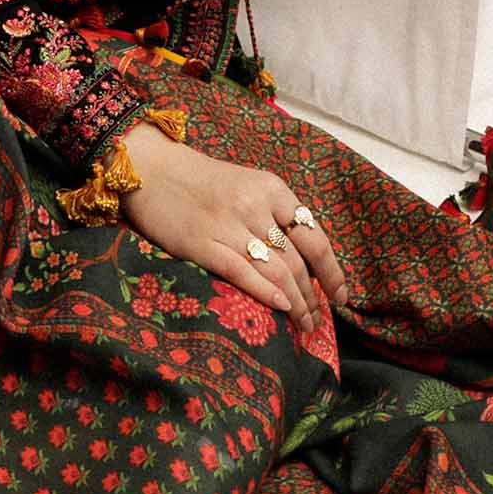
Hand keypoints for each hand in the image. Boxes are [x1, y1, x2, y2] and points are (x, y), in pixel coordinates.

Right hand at [118, 119, 348, 335]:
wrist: (152, 169)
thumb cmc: (203, 182)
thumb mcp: (248, 185)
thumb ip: (274, 215)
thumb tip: (306, 261)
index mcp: (271, 188)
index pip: (314, 236)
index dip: (332, 271)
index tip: (341, 296)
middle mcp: (254, 205)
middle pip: (296, 260)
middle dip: (313, 295)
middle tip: (319, 320)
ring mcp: (227, 224)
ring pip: (275, 270)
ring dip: (295, 303)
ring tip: (303, 325)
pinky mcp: (201, 243)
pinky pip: (241, 271)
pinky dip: (265, 292)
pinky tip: (281, 308)